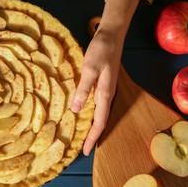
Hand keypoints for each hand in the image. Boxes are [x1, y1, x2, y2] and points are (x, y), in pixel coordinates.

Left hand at [71, 0, 140, 155]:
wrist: (111, 35)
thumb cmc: (101, 51)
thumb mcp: (90, 69)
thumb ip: (83, 89)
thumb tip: (76, 110)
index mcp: (104, 95)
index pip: (99, 123)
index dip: (92, 138)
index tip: (84, 152)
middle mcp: (106, 95)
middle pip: (99, 121)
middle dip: (91, 136)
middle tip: (81, 149)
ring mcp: (104, 90)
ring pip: (98, 114)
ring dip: (90, 126)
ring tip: (80, 136)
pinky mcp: (101, 84)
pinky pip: (96, 104)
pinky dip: (89, 113)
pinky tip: (81, 114)